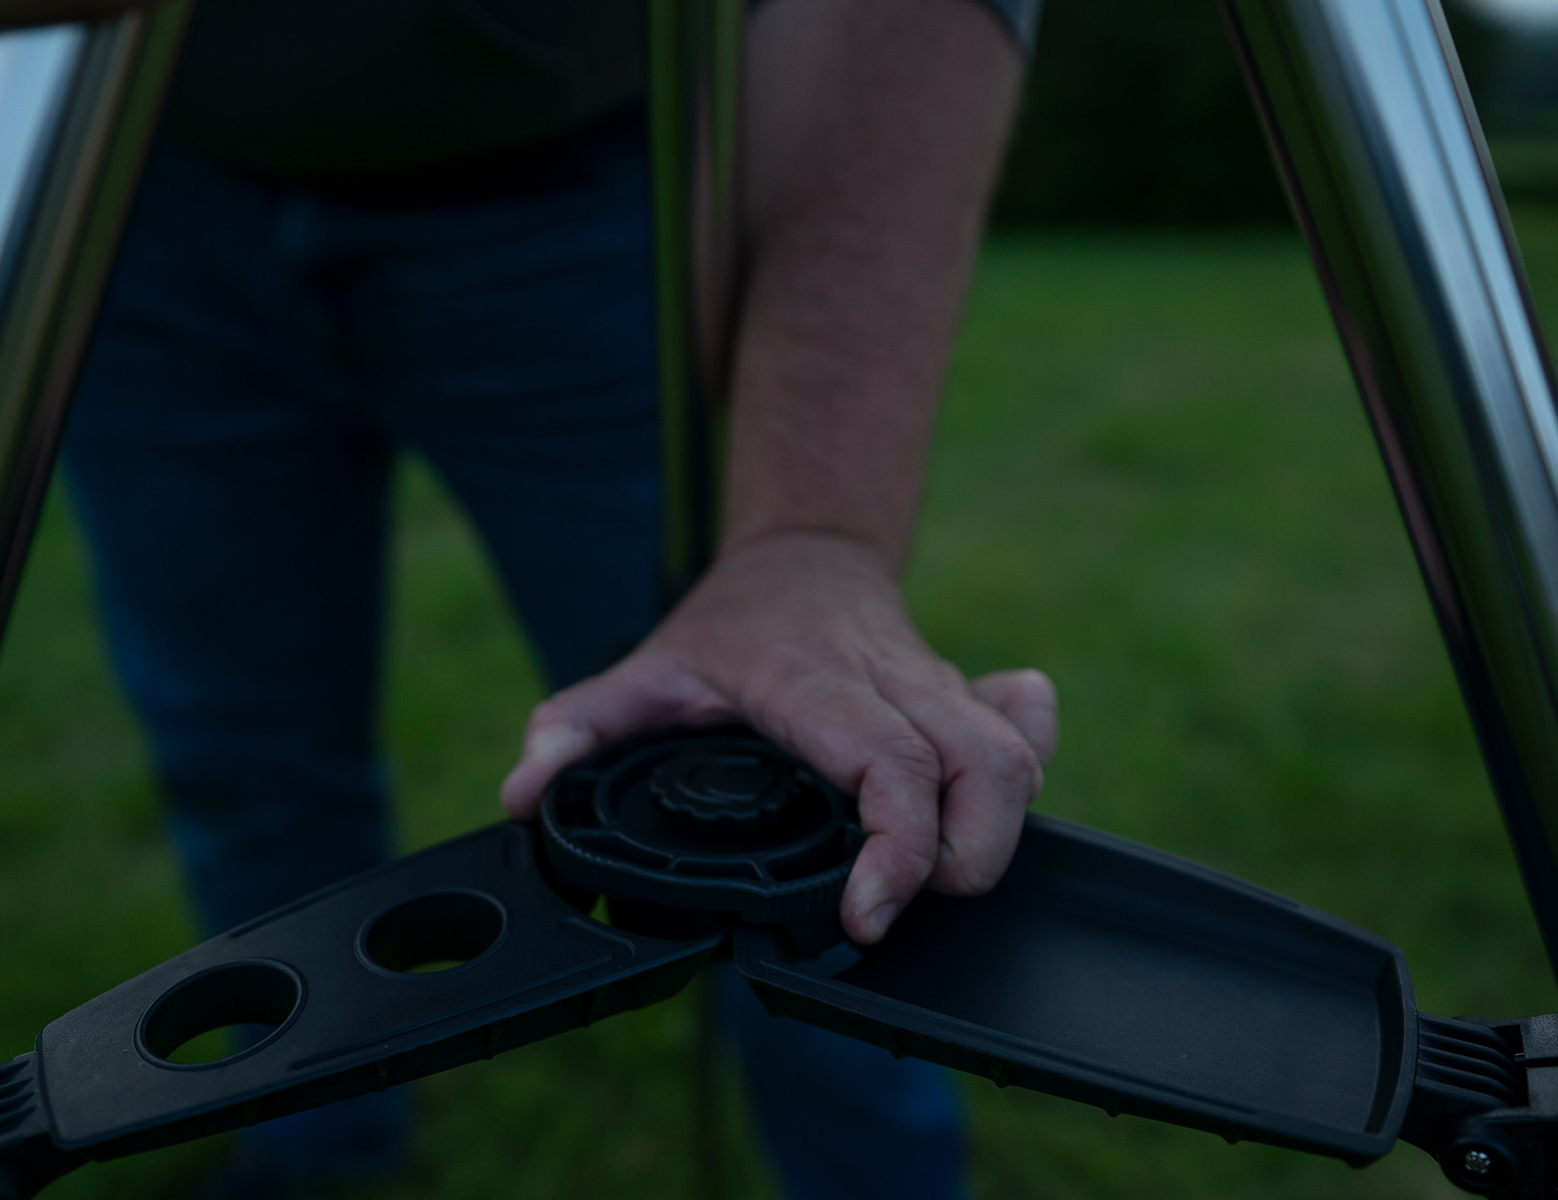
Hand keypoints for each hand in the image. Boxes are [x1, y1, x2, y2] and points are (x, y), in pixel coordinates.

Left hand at [501, 531, 1056, 944]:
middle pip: (983, 766)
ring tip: (942, 881)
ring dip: (1001, 832)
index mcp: (816, 684)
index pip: (889, 764)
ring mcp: (938, 687)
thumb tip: (523, 789)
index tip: (867, 914)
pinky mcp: (967, 697)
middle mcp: (892, 682)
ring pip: (1016, 755)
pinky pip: (1028, 732)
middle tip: (905, 909)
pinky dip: (1035, 771)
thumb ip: (577, 726)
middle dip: (969, 859)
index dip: (897, 849)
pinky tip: (1002, 811)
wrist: (804, 552)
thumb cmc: (729, 626)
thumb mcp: (643, 669)